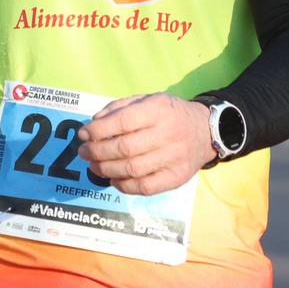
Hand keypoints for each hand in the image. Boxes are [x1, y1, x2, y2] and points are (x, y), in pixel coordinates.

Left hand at [77, 93, 214, 196]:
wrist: (205, 131)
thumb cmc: (169, 114)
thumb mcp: (148, 100)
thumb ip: (120, 107)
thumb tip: (94, 123)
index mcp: (159, 110)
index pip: (123, 122)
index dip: (98, 130)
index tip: (83, 134)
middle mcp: (168, 133)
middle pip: (125, 148)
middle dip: (97, 151)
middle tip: (83, 152)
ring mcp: (174, 158)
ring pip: (132, 169)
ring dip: (106, 170)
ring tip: (93, 166)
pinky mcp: (177, 177)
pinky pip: (145, 187)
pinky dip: (124, 186)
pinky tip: (113, 179)